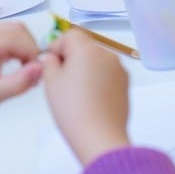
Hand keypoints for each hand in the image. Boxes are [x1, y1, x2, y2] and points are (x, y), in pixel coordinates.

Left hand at [0, 22, 41, 141]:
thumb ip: (18, 83)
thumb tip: (41, 67)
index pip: (12, 37)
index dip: (30, 51)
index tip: (37, 73)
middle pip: (16, 29)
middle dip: (30, 48)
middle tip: (33, 74)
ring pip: (16, 31)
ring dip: (28, 48)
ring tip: (28, 72)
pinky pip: (12, 37)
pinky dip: (22, 49)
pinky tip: (22, 68)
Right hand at [41, 32, 129, 165]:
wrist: (100, 138)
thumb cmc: (72, 108)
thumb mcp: (51, 82)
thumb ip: (48, 63)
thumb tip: (52, 58)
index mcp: (88, 49)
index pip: (70, 35)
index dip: (57, 47)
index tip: (50, 65)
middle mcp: (107, 55)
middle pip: (85, 47)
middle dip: (71, 58)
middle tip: (60, 80)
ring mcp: (120, 70)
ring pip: (96, 60)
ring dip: (85, 69)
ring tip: (76, 92)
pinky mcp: (126, 85)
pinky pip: (107, 74)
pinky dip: (97, 80)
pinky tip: (90, 99)